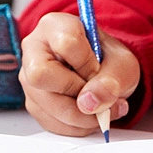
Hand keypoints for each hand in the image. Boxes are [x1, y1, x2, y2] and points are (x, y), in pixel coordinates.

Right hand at [19, 12, 139, 136]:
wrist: (104, 74)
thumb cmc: (108, 60)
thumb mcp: (123, 64)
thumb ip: (113, 79)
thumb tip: (90, 102)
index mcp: (54, 26)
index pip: (66, 44)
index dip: (88, 63)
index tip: (99, 70)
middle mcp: (34, 50)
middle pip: (41, 75)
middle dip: (76, 93)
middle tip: (96, 94)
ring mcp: (29, 78)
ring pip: (47, 105)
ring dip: (82, 116)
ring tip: (103, 109)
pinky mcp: (33, 103)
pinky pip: (51, 123)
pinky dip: (77, 126)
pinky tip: (89, 115)